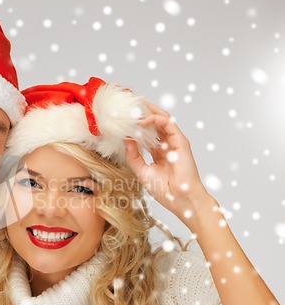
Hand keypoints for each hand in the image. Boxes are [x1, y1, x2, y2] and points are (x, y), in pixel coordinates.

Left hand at [124, 101, 210, 222]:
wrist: (179, 199)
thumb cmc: (164, 190)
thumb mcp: (141, 171)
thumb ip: (133, 155)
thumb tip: (125, 139)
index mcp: (158, 152)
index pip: (146, 133)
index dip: (135, 125)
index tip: (123, 118)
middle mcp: (167, 145)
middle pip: (154, 123)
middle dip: (142, 113)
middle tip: (128, 105)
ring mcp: (174, 142)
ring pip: (162, 119)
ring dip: (147, 112)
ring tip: (133, 108)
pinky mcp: (181, 141)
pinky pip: (168, 124)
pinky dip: (155, 119)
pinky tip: (142, 120)